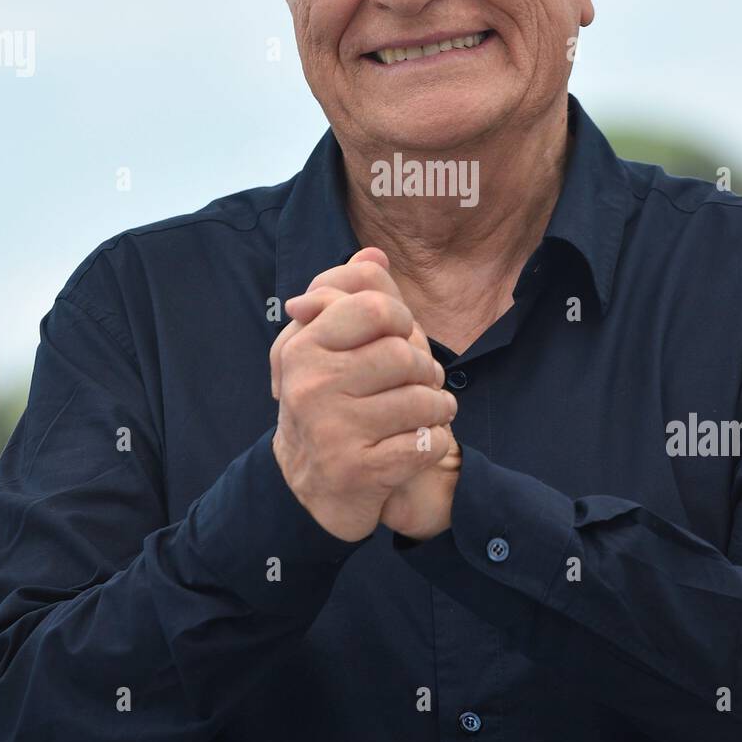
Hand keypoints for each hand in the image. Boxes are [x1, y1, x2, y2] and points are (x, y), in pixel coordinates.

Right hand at [269, 252, 457, 541]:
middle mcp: (311, 385)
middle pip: (405, 354)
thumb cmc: (332, 403)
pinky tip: (418, 444)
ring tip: (426, 413)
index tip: (400, 339)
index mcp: (303, 346)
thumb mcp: (331, 346)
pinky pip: (428, 441)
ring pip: (423, 399)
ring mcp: (332, 430)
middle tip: (419, 384)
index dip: (402, 321)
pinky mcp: (358, 470)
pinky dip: (435, 443)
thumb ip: (354, 297)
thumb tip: (374, 252)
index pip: (376, 307)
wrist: (308, 488)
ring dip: (438, 408)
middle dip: (425, 371)